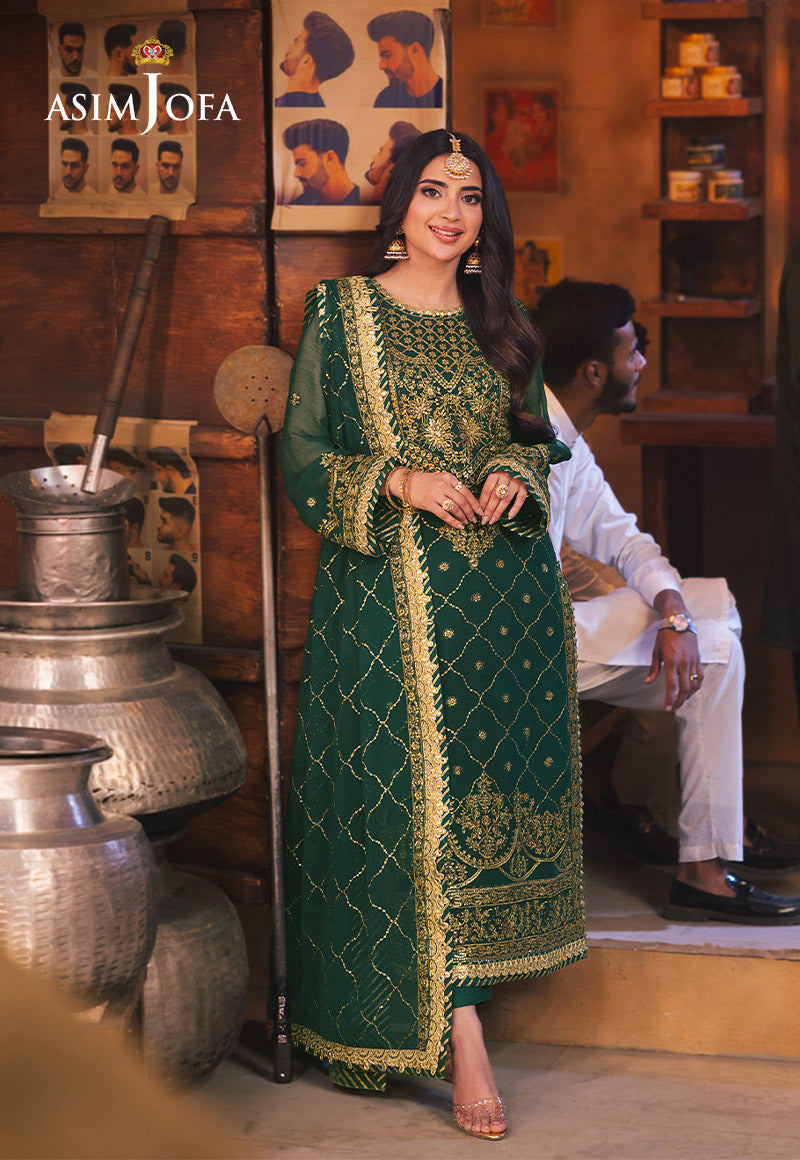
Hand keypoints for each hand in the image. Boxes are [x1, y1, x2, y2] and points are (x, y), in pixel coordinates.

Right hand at [401, 470, 482, 527]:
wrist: (406, 483)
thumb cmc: (426, 482)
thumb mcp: (441, 479)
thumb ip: (453, 486)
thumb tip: (468, 501)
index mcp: (449, 478)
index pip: (466, 491)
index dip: (475, 503)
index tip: (480, 511)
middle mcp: (443, 485)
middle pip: (462, 500)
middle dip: (470, 512)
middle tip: (474, 519)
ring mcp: (436, 494)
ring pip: (455, 508)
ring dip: (463, 517)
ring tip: (466, 522)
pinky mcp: (429, 504)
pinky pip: (444, 515)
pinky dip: (453, 522)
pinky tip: (458, 526)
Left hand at [478, 472, 527, 524]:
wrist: (519, 469)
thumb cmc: (501, 478)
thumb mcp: (492, 480)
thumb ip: (487, 491)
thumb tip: (480, 508)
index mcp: (495, 474)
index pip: (487, 491)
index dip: (482, 503)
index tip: (479, 513)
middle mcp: (505, 477)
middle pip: (495, 497)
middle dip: (489, 510)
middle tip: (484, 520)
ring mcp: (516, 481)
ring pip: (506, 499)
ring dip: (498, 512)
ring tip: (493, 521)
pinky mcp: (524, 487)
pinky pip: (520, 499)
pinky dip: (515, 509)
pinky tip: (509, 517)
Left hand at [645, 591, 702, 710]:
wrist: (680, 622)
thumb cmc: (665, 636)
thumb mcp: (656, 651)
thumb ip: (654, 669)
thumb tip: (648, 682)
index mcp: (672, 661)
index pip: (672, 686)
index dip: (670, 699)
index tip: (667, 708)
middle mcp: (684, 663)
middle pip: (685, 689)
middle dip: (679, 701)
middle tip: (673, 707)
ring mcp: (693, 662)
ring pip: (694, 685)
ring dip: (688, 695)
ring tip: (681, 700)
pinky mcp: (698, 659)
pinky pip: (700, 677)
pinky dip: (696, 686)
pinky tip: (691, 690)